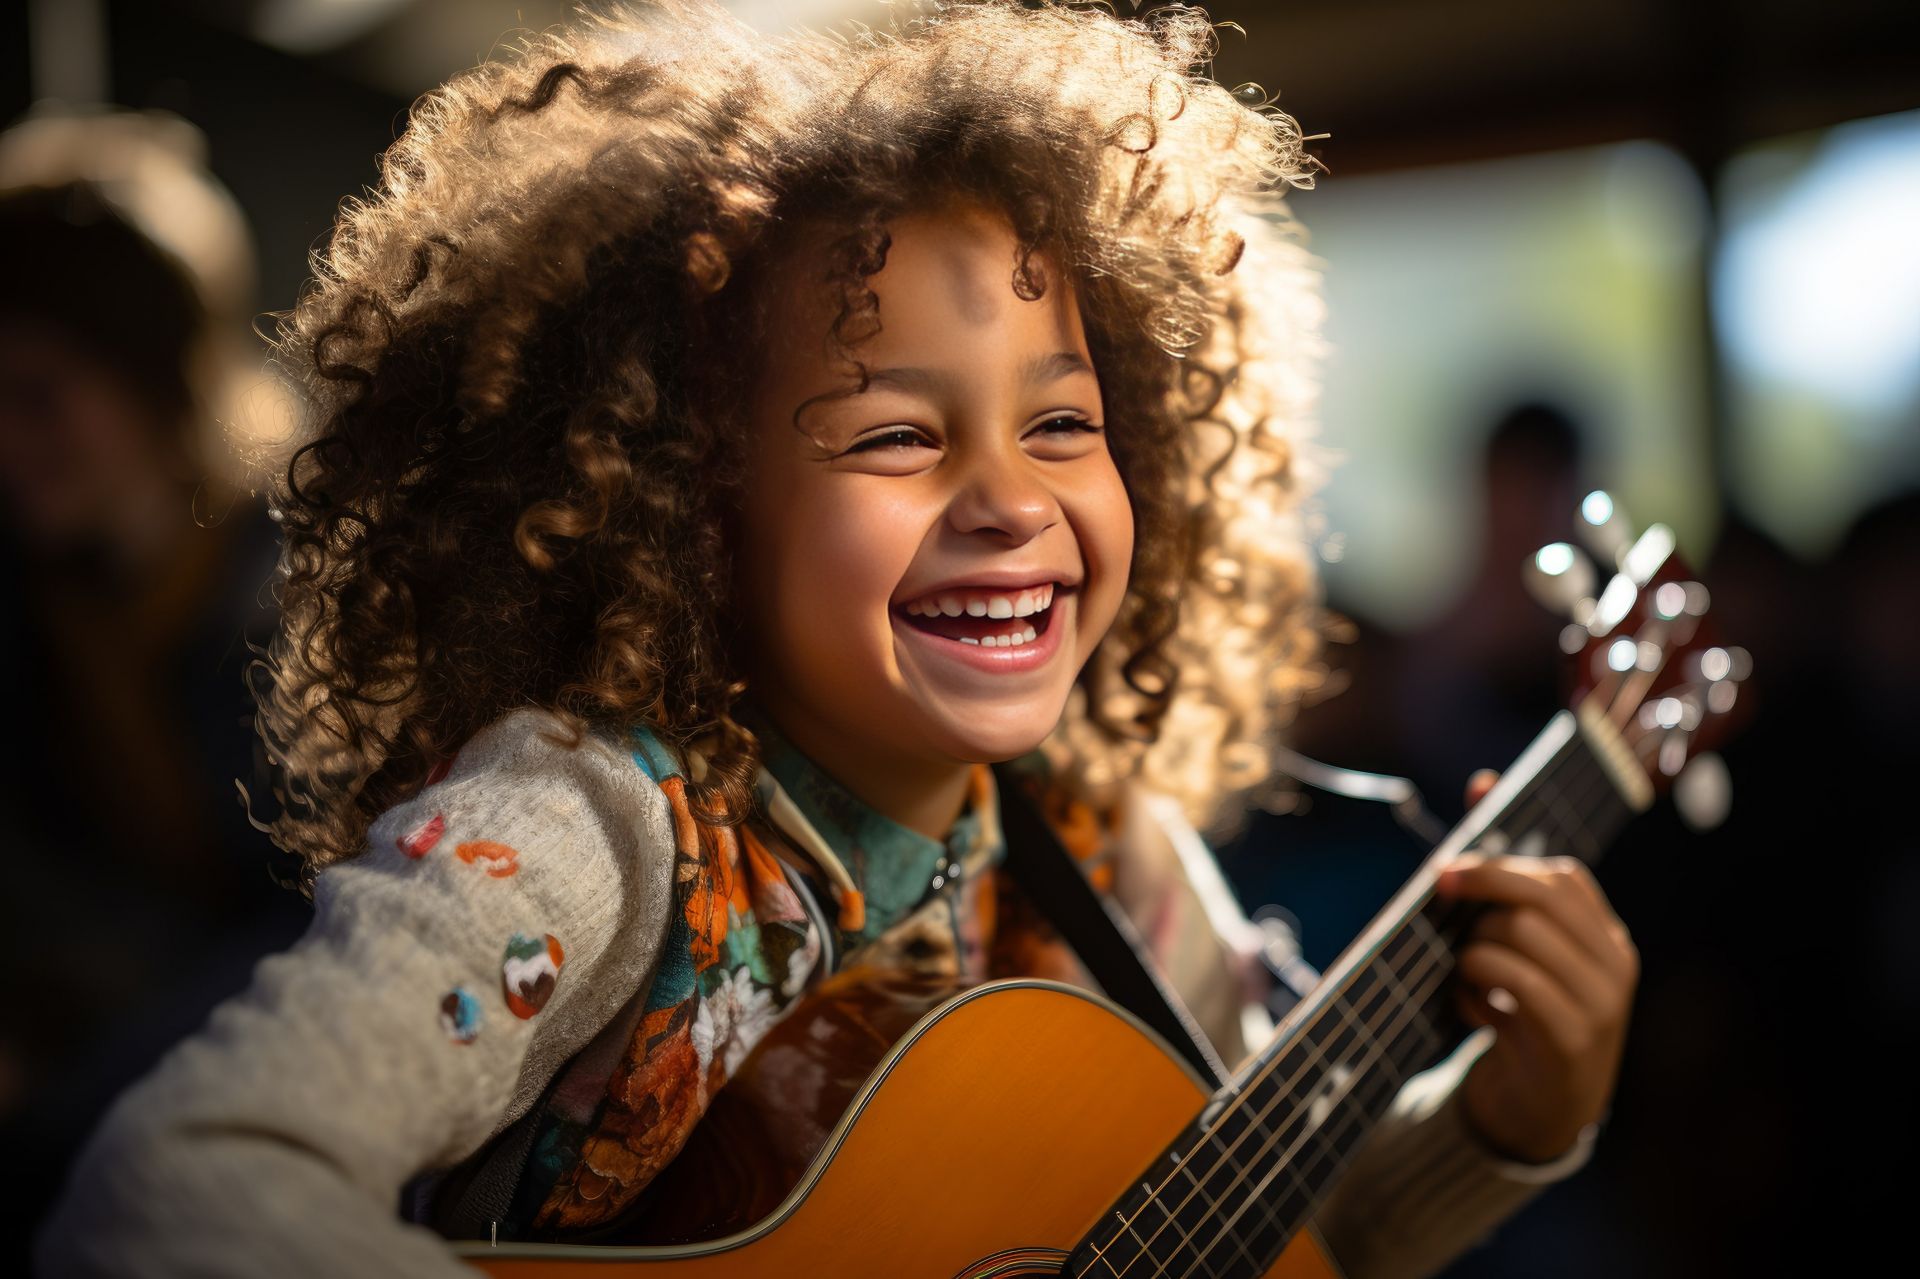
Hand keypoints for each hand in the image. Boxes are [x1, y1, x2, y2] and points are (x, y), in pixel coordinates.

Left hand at [1435, 771, 1638, 1163]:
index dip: (1502, 861)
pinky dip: (1474, 989)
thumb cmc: (1520, 1014)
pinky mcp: (1572, 1039)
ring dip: (1471, 950)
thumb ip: (1503, 873)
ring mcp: (1600, 1002)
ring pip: (1515, 936)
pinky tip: (1471, 1008)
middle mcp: (1614, 963)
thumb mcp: (1514, 944)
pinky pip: (1509, 983)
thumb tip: (1484, 780)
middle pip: (1538, 897)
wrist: (1540, 1112)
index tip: (1449, 866)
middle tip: (1437, 890)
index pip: (1561, 875)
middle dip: (1479, 886)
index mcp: (1604, 934)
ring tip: (1467, 978)